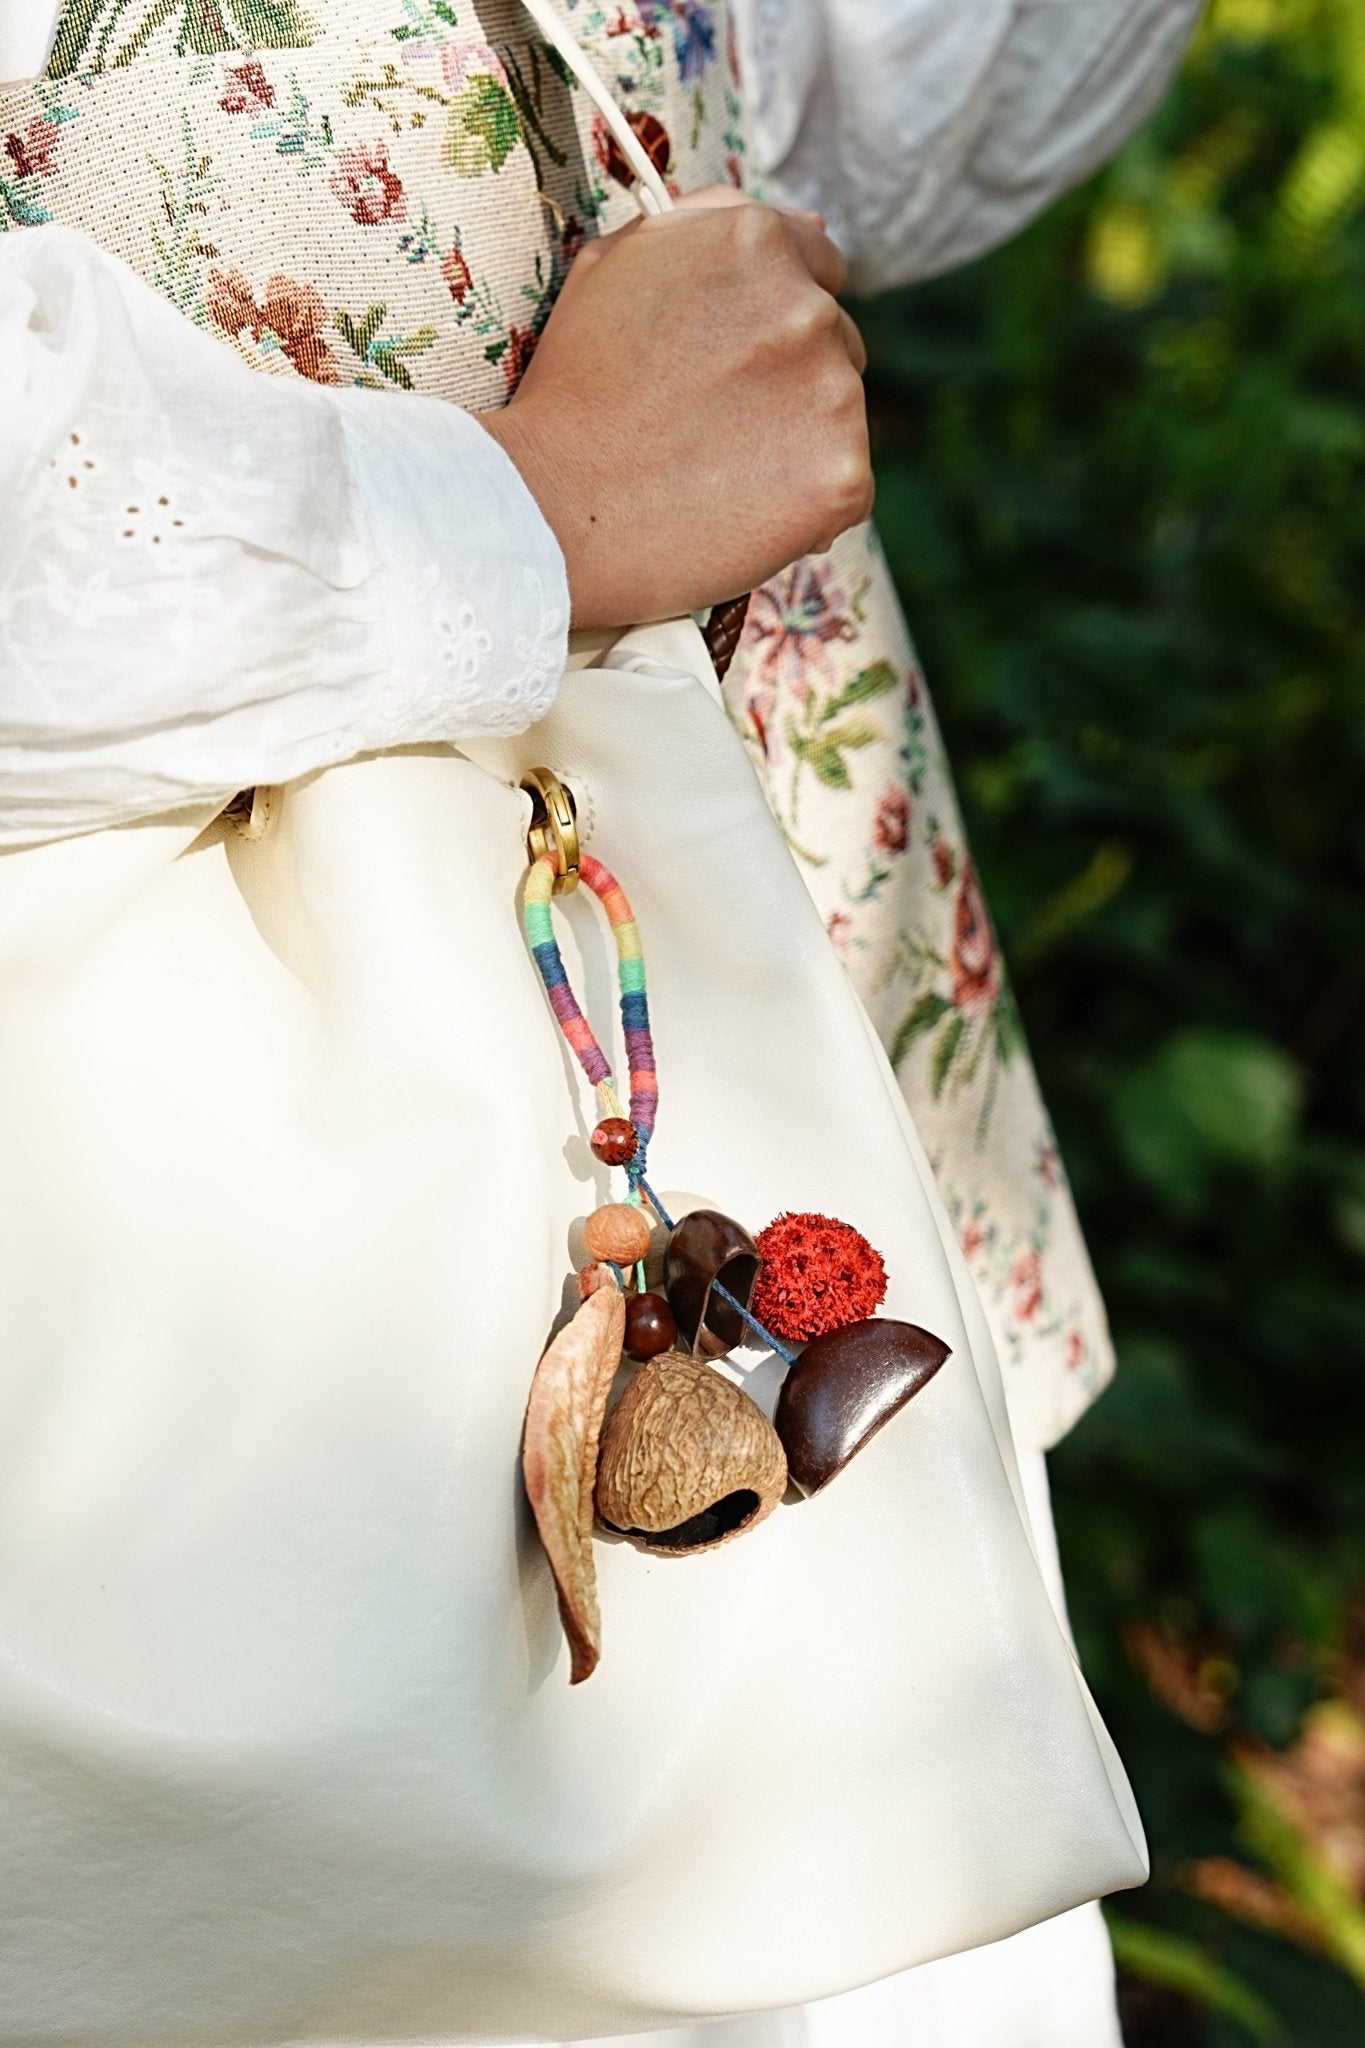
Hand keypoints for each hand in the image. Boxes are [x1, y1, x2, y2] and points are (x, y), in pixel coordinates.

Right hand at [478, 189, 871, 631]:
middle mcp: (806, 307)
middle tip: (710, 425)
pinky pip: (845, 487)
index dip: (779, 312)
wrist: (555, 513)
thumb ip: (707, 227)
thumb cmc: (571, 395)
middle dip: (790, 378)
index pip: (820, 262)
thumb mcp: (615, 266)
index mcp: (753, 240)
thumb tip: (805, 226)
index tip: (743, 355)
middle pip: (837, 342)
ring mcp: (832, 394)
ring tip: (715, 471)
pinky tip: (740, 513)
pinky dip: (807, 506)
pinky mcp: (843, 477)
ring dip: (796, 441)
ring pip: (839, 415)